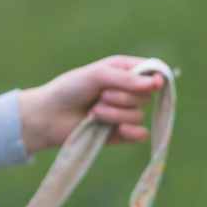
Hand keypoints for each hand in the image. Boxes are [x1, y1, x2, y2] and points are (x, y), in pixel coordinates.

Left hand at [19, 56, 164, 153]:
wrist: (49, 116)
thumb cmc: (70, 89)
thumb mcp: (96, 75)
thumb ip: (125, 79)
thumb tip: (154, 84)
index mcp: (123, 71)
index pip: (151, 72)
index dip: (156, 77)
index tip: (154, 83)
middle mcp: (127, 92)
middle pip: (146, 95)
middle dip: (124, 96)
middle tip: (102, 95)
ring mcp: (124, 113)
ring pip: (138, 115)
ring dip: (116, 114)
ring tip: (94, 112)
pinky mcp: (120, 134)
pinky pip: (140, 135)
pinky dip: (132, 132)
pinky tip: (119, 130)